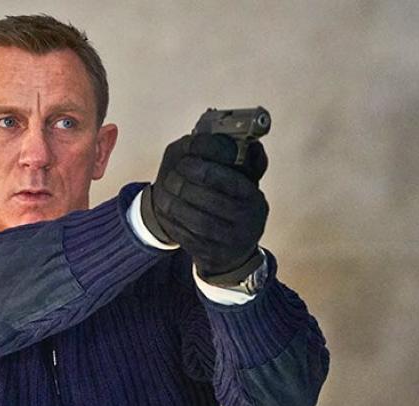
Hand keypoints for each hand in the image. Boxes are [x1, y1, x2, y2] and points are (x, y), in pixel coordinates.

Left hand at [140, 133, 268, 284]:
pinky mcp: (212, 255)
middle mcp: (248, 222)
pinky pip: (189, 238)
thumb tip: (236, 138)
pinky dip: (173, 222)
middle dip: (186, 186)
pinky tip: (165, 209)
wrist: (233, 254)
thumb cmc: (234, 207)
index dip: (206, 170)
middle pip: (212, 201)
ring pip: (199, 221)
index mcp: (254, 198)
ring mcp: (231, 241)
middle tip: (170, 176)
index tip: (186, 161)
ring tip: (164, 191)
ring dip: (177, 203)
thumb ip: (239, 160)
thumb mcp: (242, 185)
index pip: (231, 181)